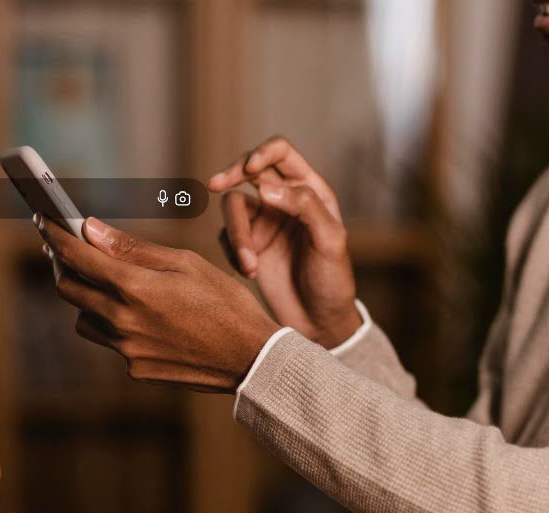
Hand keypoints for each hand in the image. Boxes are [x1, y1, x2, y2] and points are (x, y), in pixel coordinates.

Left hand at [36, 214, 280, 392]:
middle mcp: (123, 321)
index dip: (55, 235)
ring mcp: (126, 350)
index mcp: (135, 287)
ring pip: (85, 319)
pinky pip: (111, 342)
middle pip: (69, 289)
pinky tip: (143, 318)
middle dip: (64, 265)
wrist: (250, 359)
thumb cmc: (225, 303)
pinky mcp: (135, 369)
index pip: (77, 256)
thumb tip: (92, 230)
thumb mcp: (186, 264)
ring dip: (88, 300)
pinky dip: (116, 326)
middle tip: (70, 250)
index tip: (44, 221)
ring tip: (111, 287)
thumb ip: (135, 249)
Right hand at [208, 136, 362, 349]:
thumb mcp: (330, 241)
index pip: (281, 154)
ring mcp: (263, 223)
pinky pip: (226, 236)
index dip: (262, 153)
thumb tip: (265, 188)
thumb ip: (304, 207)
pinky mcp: (248, 246)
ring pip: (233, 206)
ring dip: (236, 234)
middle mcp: (283, 201)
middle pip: (249, 171)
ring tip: (250, 265)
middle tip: (215, 185)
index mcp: (310, 190)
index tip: (249, 170)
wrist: (319, 322)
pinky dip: (232, 252)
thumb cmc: (333, 280)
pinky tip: (249, 273)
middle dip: (231, 175)